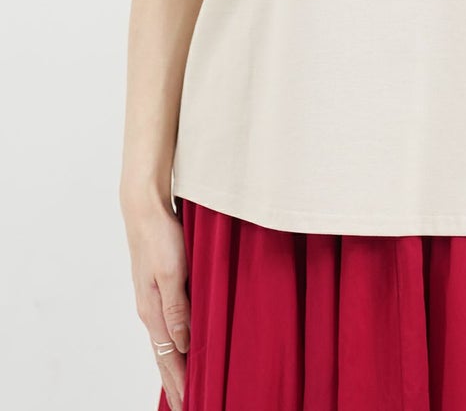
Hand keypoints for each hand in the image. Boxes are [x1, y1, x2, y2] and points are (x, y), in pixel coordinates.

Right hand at [121, 196, 190, 410]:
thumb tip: (182, 344)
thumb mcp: (172, 273)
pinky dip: (174, 342)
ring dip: (174, 365)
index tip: (187, 405)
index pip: (167, 358)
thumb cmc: (160, 236)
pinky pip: (168, 323)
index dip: (178, 383)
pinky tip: (182, 343)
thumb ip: (177, 309)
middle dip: (174, 382)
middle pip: (163, 355)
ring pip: (165, 341)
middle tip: (185, 406)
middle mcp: (150, 309)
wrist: (145, 207)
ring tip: (184, 385)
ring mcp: (153, 298)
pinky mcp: (159, 286)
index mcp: (153, 311)